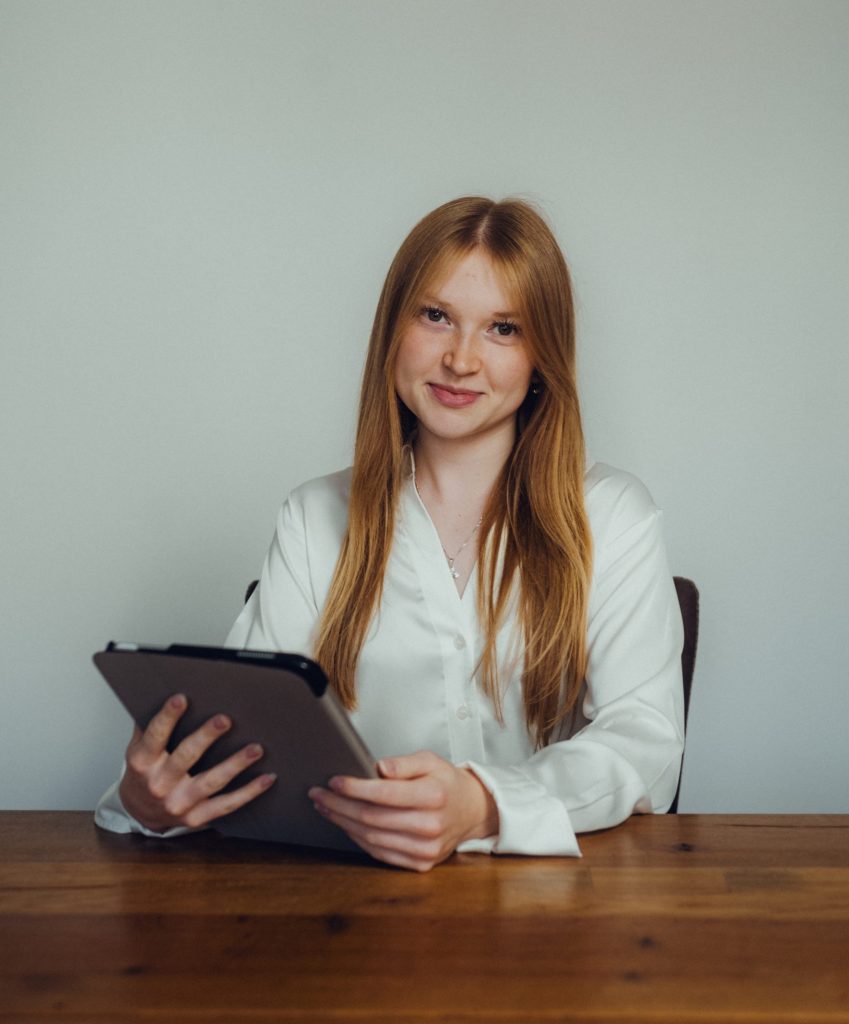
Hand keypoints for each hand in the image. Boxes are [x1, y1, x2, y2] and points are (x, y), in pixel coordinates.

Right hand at [118, 693, 275, 832]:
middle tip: (225, 720)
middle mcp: (159, 784)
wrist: (139, 812)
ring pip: (211, 782)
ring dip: (235, 764)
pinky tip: (266, 778)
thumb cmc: (143, 773)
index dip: (167, 717)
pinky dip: (249, 792)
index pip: (155, 736)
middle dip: (206, 737)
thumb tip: (161, 690)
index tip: (181, 698)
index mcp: (143, 762)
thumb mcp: (138, 747)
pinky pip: (226, 805)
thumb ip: (148, 724)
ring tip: (256, 749)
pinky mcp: (196, 817)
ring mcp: (179, 803)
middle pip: (186, 757)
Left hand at [308, 750, 498, 871]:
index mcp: (433, 796)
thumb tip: (378, 767)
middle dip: (340, 805)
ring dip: (343, 823)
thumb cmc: (446, 782)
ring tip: (326, 808)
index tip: (334, 781)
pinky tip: (345, 824)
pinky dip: (358, 839)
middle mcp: (430, 825)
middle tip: (319, 794)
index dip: (354, 788)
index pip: (383, 794)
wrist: (471, 811)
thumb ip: (404, 763)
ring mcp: (425, 849)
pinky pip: (380, 852)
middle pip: (372, 818)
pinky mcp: (420, 864)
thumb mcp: (430, 760)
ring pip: (372, 838)